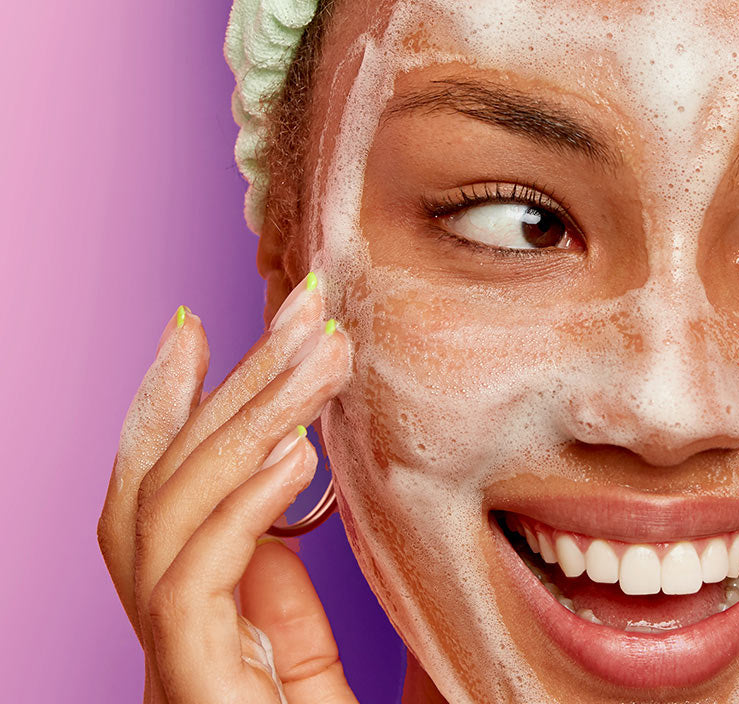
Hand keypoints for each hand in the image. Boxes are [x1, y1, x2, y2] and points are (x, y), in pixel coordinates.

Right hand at [98, 274, 356, 702]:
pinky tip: (293, 453)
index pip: (174, 503)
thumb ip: (315, 608)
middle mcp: (182, 650)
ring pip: (164, 522)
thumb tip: (309, 507)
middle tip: (292, 309)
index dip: (180, 410)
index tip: (206, 326)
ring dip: (242, 424)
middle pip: (158, 493)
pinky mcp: (201, 695)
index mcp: (218, 638)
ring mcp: (182, 675)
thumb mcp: (346, 677)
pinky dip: (237, 510)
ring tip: (317, 356)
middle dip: (217, 390)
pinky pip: (196, 589)